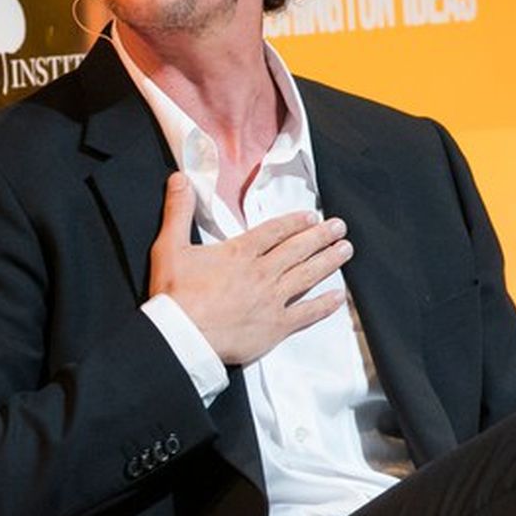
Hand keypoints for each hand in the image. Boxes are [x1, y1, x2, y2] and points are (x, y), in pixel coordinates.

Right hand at [147, 171, 350, 363]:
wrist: (182, 336)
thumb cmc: (174, 295)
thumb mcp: (170, 246)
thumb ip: (178, 211)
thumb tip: (179, 179)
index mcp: (240, 253)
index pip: (274, 231)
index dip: (294, 223)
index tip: (311, 216)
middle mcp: (262, 273)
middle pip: (298, 250)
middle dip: (321, 236)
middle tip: (339, 227)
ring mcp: (272, 300)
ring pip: (307, 276)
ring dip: (329, 261)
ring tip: (345, 250)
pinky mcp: (275, 327)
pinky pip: (307, 314)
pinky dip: (324, 305)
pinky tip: (337, 297)